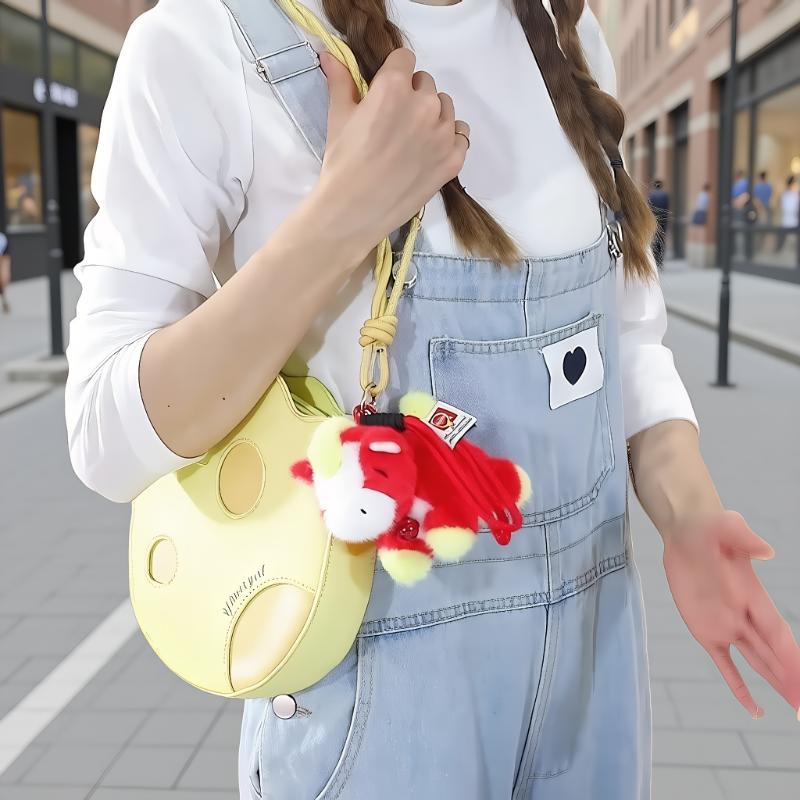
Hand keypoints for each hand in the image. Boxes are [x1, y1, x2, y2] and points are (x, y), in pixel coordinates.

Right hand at [316, 48, 468, 254]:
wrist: (355, 212)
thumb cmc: (343, 163)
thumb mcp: (338, 117)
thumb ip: (341, 81)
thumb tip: (330, 55)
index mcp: (394, 87)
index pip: (405, 59)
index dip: (395, 73)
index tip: (386, 91)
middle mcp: (425, 104)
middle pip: (426, 83)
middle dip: (412, 95)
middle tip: (395, 122)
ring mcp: (443, 133)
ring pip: (446, 107)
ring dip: (433, 115)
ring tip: (413, 139)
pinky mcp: (454, 159)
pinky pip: (462, 135)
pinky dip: (449, 138)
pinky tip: (430, 151)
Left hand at [662, 509, 799, 718]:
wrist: (685, 529)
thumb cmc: (708, 526)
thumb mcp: (725, 527)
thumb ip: (745, 538)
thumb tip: (766, 551)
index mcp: (755, 596)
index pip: (778, 633)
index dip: (792, 657)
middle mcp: (745, 615)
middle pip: (773, 654)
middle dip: (790, 680)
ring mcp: (727, 625)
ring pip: (758, 662)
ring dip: (776, 684)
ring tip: (797, 709)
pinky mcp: (705, 630)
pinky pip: (726, 663)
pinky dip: (739, 685)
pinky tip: (754, 709)